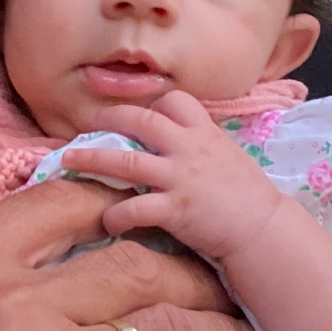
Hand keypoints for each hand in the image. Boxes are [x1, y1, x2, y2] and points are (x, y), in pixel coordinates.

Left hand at [81, 91, 281, 264]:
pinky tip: (107, 220)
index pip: (174, 101)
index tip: (136, 117)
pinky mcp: (175, 209)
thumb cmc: (247, 196)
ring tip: (69, 160)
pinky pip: (135, 208)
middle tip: (87, 127)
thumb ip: (200, 145)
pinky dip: (115, 214)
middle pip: (140, 121)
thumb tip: (175, 140)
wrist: (263, 229)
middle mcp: (189, 148)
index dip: (151, 106)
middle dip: (108, 119)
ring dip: (92, 159)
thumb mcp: (227, 156)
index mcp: (204, 133)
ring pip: (126, 160)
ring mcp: (180, 178)